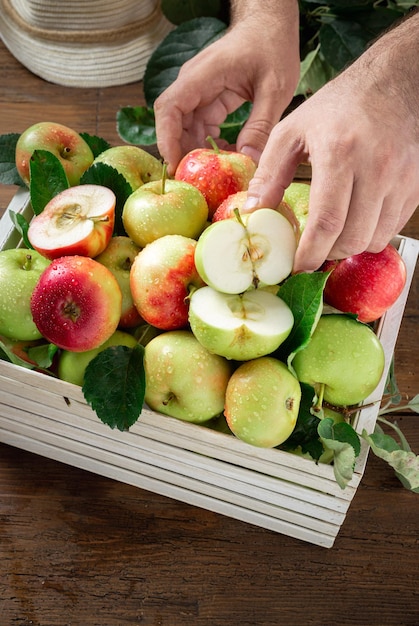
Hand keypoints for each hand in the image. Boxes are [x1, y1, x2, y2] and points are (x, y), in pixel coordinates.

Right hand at [154, 5, 299, 174]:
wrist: (272, 24)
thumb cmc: (273, 46)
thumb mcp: (275, 88)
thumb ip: (261, 125)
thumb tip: (248, 161)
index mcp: (203, 76)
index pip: (169, 108)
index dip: (167, 138)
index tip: (175, 164)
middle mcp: (194, 84)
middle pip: (173, 123)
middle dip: (182, 152)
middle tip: (198, 180)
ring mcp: (200, 92)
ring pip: (187, 128)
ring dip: (198, 151)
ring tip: (217, 172)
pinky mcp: (210, 100)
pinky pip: (202, 127)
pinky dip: (210, 144)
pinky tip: (227, 156)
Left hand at [244, 14, 418, 271]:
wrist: (396, 83)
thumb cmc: (340, 105)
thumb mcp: (293, 130)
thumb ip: (269, 172)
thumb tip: (252, 211)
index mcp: (341, 153)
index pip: (327, 221)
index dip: (311, 253)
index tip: (298, 267)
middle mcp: (376, 168)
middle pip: (353, 237)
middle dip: (328, 254)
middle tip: (312, 252)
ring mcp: (401, 179)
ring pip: (375, 238)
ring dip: (350, 246)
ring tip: (332, 235)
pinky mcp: (416, 185)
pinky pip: (393, 227)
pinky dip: (371, 234)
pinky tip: (355, 220)